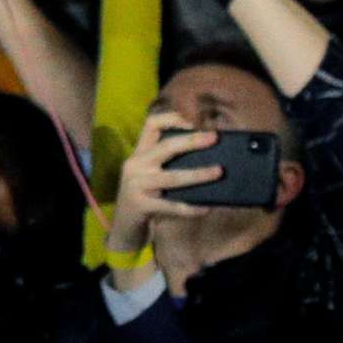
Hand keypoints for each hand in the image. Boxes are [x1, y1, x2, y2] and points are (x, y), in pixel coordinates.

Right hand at [108, 107, 223, 251]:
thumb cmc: (145, 194)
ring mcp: (137, 185)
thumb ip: (167, 162)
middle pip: (165, 147)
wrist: (123, 223)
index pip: (151, 124)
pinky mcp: (141, 205)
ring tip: (219, 172)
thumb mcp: (149, 172)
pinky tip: (206, 207)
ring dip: (198, 174)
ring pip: (172, 177)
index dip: (172, 118)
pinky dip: (190, 207)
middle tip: (214, 138)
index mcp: (139, 153)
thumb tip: (207, 154)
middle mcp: (135, 164)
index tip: (194, 121)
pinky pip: (171, 206)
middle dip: (191, 141)